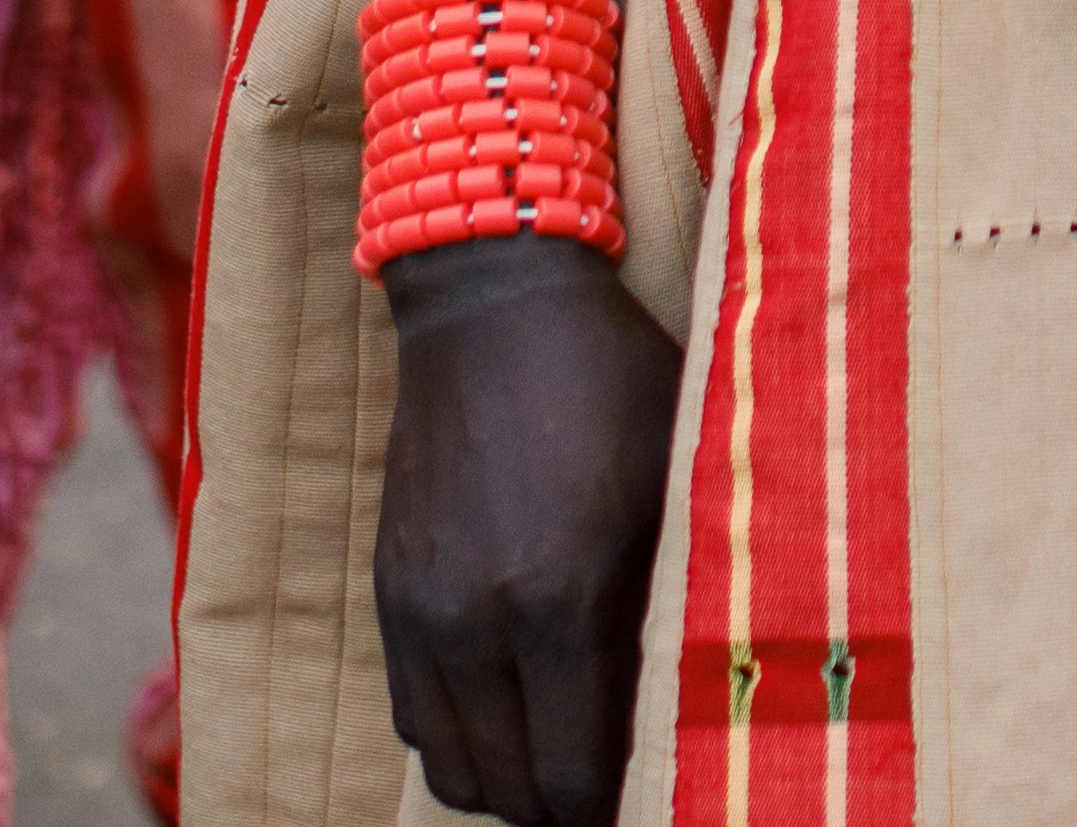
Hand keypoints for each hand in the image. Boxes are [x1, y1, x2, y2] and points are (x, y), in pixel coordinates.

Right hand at [369, 236, 680, 826]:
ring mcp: (419, 608)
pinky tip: (510, 704)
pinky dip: (460, 734)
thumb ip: (671, 603)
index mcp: (557, 599)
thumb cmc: (611, 381)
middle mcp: (473, 620)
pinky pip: (412, 713)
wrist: (493, 300)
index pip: (572, 779)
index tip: (648, 798)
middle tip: (610, 786)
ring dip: (505, 779)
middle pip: (507, 793)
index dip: (611, 811)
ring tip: (560, 753)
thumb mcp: (676, 483)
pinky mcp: (389, 588)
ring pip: (448, 765)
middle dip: (561, 807)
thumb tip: (686, 705)